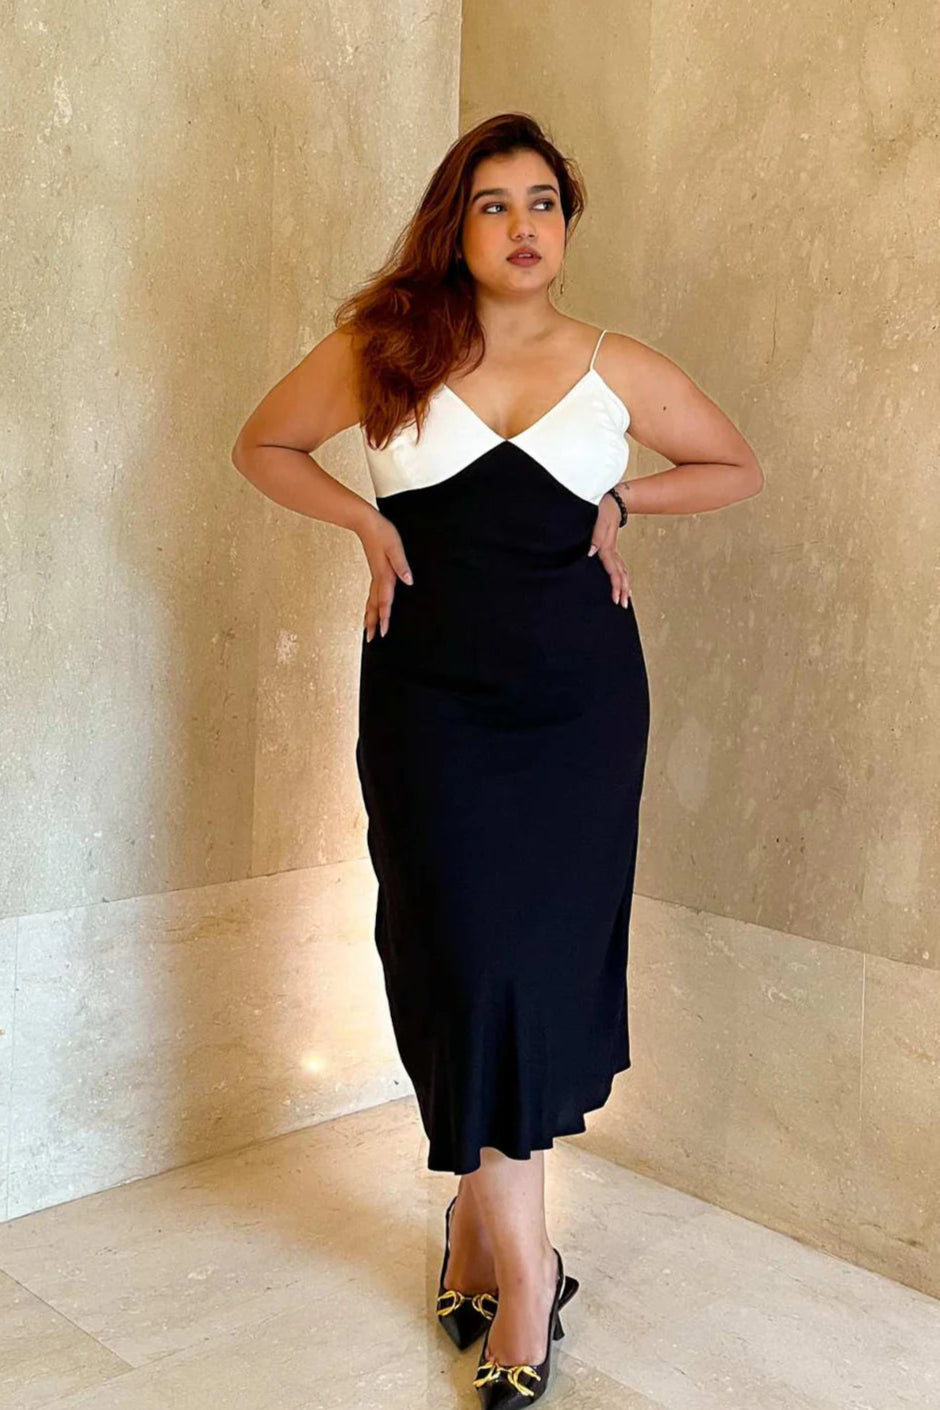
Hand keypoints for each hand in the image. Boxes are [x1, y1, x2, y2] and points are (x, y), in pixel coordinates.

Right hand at [358, 510, 413, 640]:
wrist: (365, 523)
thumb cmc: (381, 532)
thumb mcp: (395, 547)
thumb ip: (402, 565)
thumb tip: (408, 581)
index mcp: (384, 574)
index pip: (384, 600)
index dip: (384, 616)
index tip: (384, 631)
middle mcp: (378, 578)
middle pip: (374, 605)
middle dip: (373, 623)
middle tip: (371, 639)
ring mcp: (375, 575)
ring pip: (370, 601)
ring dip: (369, 616)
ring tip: (367, 630)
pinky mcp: (375, 572)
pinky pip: (371, 593)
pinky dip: (369, 605)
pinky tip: (370, 608)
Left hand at [588, 488, 631, 607]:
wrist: (613, 500)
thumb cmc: (603, 510)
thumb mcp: (597, 522)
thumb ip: (594, 538)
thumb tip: (591, 553)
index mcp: (607, 548)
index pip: (613, 570)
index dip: (615, 585)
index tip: (616, 598)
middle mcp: (611, 551)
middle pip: (621, 574)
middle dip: (623, 590)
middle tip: (623, 605)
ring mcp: (613, 549)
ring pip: (622, 570)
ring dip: (625, 585)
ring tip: (626, 598)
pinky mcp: (611, 547)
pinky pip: (620, 565)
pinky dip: (622, 575)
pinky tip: (622, 580)